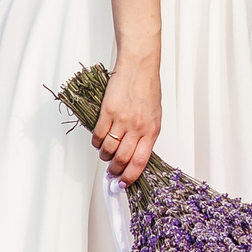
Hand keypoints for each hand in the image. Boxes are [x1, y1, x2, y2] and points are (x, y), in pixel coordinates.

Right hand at [92, 55, 162, 184]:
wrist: (139, 67)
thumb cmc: (148, 90)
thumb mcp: (155, 116)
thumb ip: (146, 136)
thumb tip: (135, 156)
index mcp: (152, 130)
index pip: (140, 162)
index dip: (130, 177)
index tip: (123, 184)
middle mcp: (137, 128)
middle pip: (122, 159)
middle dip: (115, 170)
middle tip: (111, 171)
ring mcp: (122, 120)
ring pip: (108, 150)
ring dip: (104, 156)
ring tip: (106, 154)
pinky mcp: (107, 112)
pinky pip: (98, 135)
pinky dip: (97, 143)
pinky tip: (99, 141)